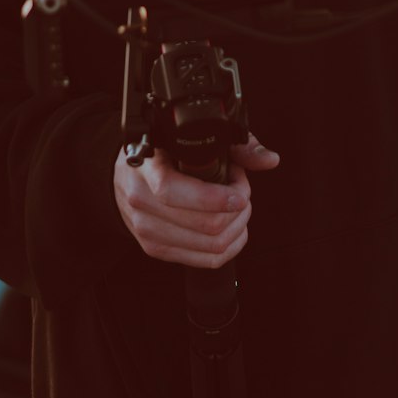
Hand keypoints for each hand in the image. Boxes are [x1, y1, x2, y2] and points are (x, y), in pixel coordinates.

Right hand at [113, 133, 280, 268]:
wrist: (127, 176)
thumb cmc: (166, 152)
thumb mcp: (193, 137)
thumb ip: (235, 144)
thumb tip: (270, 160)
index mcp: (145, 167)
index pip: (174, 191)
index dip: (215, 197)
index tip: (239, 192)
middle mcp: (140, 200)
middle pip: (204, 224)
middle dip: (237, 208)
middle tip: (241, 191)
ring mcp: (146, 229)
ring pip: (210, 245)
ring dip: (237, 227)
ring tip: (237, 206)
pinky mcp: (156, 249)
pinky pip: (205, 260)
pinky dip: (230, 245)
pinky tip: (233, 226)